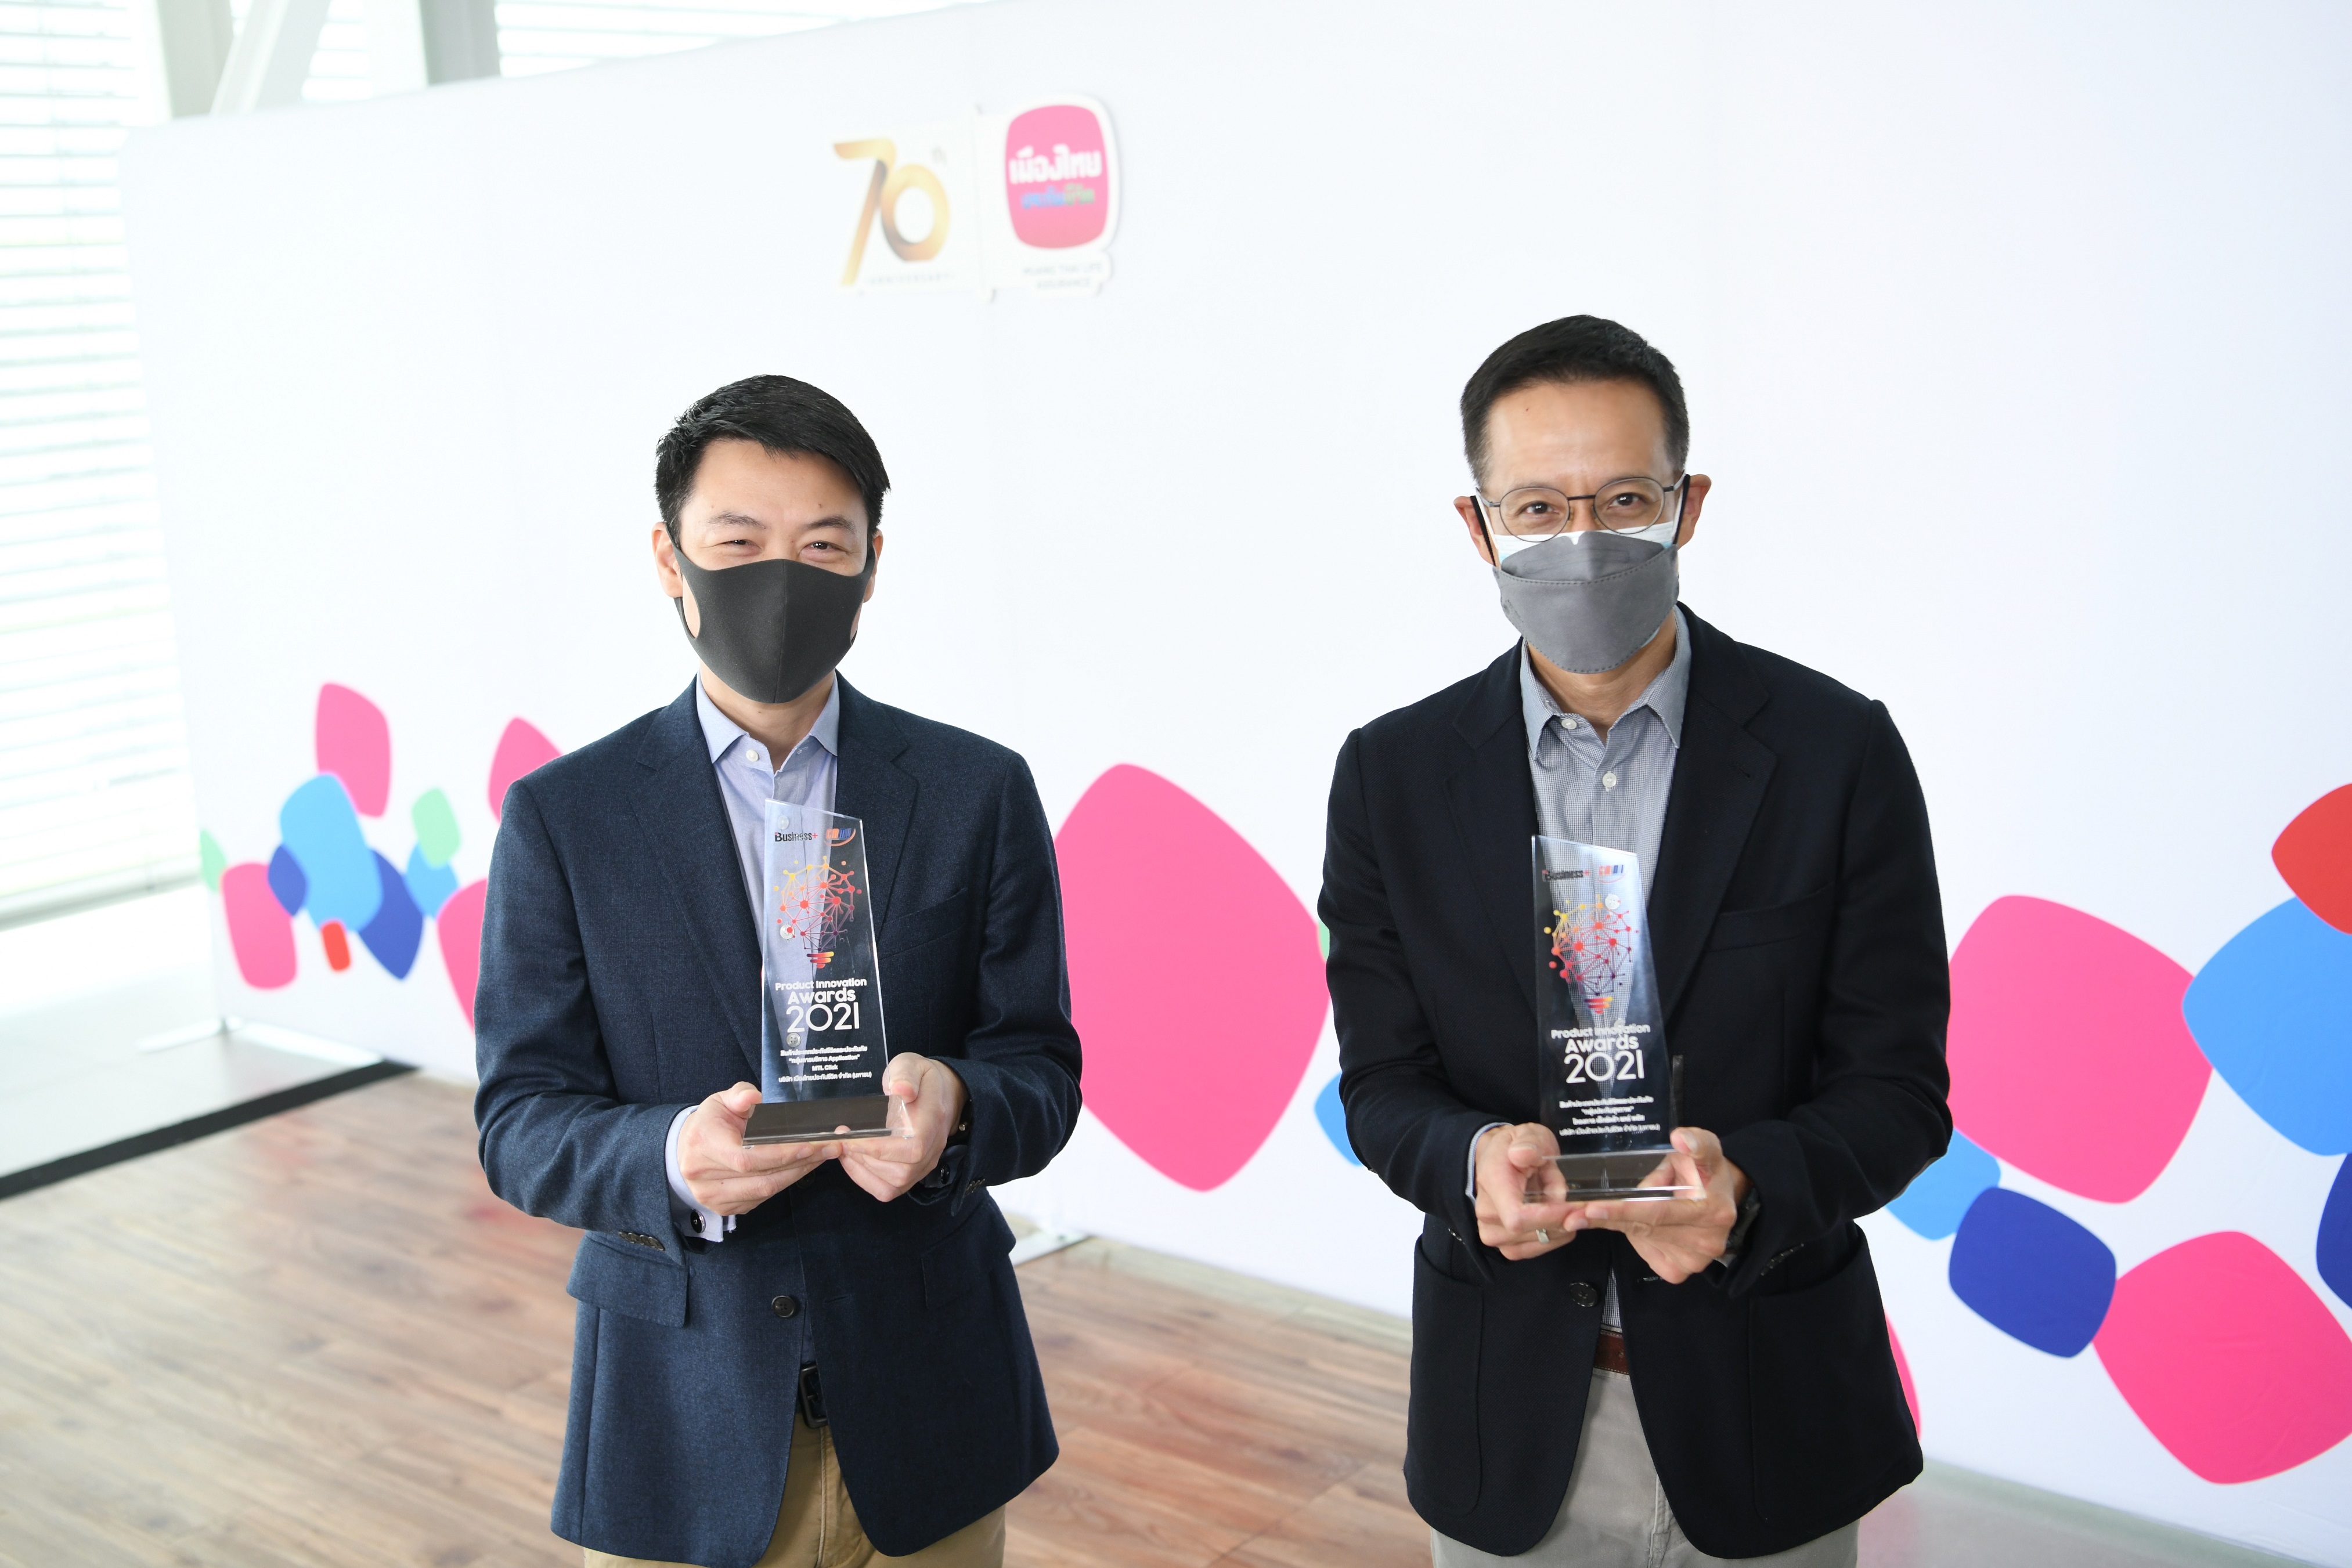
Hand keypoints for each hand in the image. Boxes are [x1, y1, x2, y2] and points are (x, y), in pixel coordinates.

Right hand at [678, 1083, 837, 1215]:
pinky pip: (761, 1198)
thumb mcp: (720, 1101)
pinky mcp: (725, 1207)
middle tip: (829, 1147)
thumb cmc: (709, 1124)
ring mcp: (714, 1196)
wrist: (685, 1151)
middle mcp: (704, 1175)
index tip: (810, 1144)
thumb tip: (754, 1097)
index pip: (747, 1158)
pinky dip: (784, 1182)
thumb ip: (739, 1095)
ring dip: (797, 1173)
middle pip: (761, 1176)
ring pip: (765, 1190)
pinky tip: (801, 1167)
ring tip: (821, 1156)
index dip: (781, 1154)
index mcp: (703, 1144)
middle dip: (800, 1162)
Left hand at [838, 1053, 968, 1203]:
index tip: (852, 1138)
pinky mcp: (914, 1173)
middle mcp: (932, 1148)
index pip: (912, 1147)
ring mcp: (924, 1163)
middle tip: (842, 1141)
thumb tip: (900, 1090)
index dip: (879, 1149)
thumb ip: (905, 1075)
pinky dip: (867, 1180)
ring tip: (846, 1150)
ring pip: (894, 1184)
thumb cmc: (920, 1079)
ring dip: (863, 1170)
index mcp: (932, 1120)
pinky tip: (854, 1161)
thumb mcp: (911, 1065)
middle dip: (864, 1159)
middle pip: (902, 1172)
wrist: (941, 1093)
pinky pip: (890, 1190)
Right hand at [1473, 1122, 1586, 1260]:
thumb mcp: (1529, 1134)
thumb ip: (1531, 1143)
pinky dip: (1554, 1236)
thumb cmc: (1516, 1147)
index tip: (1575, 1205)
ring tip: (1561, 1203)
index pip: (1518, 1217)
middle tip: (1577, 1199)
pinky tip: (1557, 1219)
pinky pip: (1537, 1250)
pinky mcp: (1504, 1245)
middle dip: (1563, 1218)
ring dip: (1561, 1226)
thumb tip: (1525, 1155)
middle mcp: (1487, 1213)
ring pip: (1540, 1242)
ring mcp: (1492, 1232)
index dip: (1551, 1216)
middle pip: (1533, 1232)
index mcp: (1493, 1182)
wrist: (1496, 1159)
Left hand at [1579, 1127, 1749, 1283]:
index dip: (1623, 1210)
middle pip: (1643, 1228)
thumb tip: (1680, 1139)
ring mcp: (1692, 1262)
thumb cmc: (1707, 1173)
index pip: (1658, 1212)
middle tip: (1570, 1213)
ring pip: (1639, 1238)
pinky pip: (1644, 1251)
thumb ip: (1695, 1142)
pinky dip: (1635, 1235)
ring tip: (1623, 1203)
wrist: (1722, 1202)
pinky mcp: (1678, 1271)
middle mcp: (1705, 1243)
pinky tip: (1642, 1222)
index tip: (1591, 1208)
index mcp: (1712, 1211)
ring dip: (1620, 1222)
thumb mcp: (1707, 1149)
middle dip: (1605, 1218)